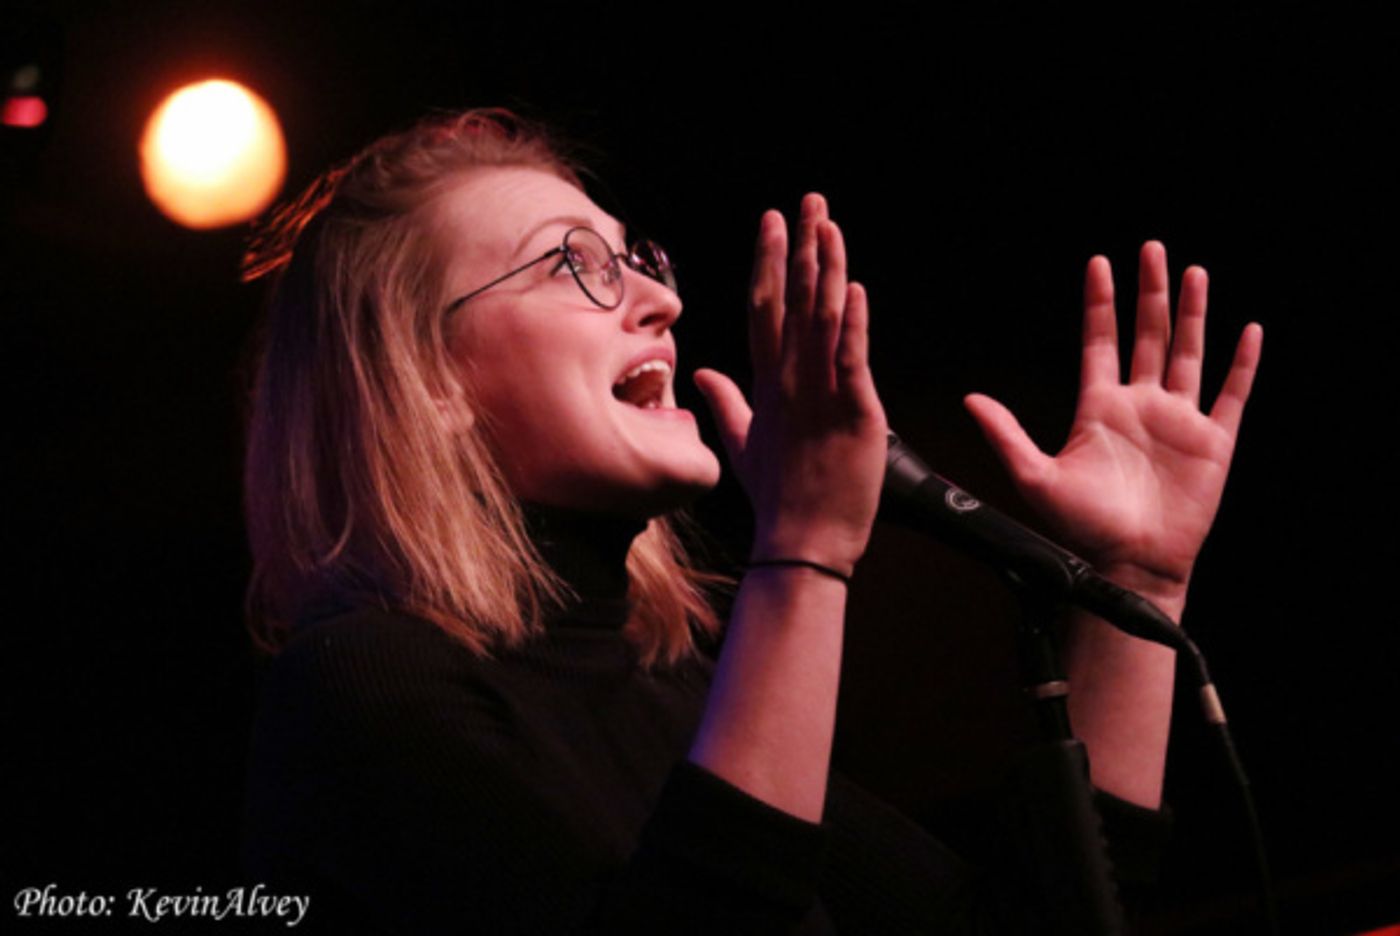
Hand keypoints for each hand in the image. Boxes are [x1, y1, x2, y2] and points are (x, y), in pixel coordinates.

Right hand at [694, 194, 887, 574]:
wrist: (800, 544)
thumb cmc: (778, 499)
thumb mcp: (741, 446)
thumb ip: (725, 403)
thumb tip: (700, 373)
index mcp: (766, 385)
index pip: (763, 309)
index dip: (768, 262)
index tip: (773, 222)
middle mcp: (789, 382)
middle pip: (791, 301)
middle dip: (800, 247)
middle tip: (808, 200)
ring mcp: (819, 396)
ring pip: (822, 320)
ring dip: (828, 269)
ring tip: (831, 225)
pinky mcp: (855, 414)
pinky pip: (852, 361)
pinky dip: (855, 325)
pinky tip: (856, 289)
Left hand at [964, 241, 1261, 605]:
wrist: (1128, 566)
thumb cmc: (1081, 529)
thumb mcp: (1035, 476)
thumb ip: (1006, 434)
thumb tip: (970, 398)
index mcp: (1099, 408)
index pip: (1100, 340)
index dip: (1099, 302)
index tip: (1098, 262)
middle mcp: (1140, 406)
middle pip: (1147, 335)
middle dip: (1149, 292)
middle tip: (1151, 249)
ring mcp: (1178, 421)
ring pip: (1188, 353)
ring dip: (1192, 313)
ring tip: (1193, 272)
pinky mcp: (1213, 442)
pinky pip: (1231, 394)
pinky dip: (1241, 363)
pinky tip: (1247, 331)